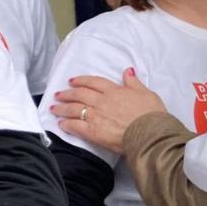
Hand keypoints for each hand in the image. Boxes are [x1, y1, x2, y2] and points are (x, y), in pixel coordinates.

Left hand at [51, 69, 165, 154]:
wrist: (151, 134)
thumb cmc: (152, 114)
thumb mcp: (146, 93)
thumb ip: (134, 82)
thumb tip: (128, 71)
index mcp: (114, 91)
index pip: (93, 82)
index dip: (81, 80)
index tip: (72, 81)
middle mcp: (102, 101)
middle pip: (79, 94)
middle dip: (66, 94)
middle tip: (58, 94)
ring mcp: (96, 116)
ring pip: (73, 109)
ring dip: (61, 108)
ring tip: (54, 108)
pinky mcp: (93, 132)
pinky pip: (75, 126)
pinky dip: (66, 124)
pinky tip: (61, 124)